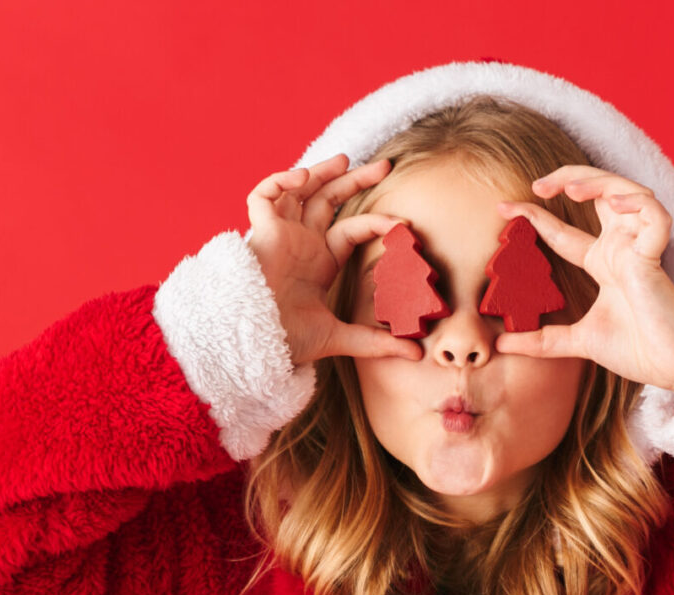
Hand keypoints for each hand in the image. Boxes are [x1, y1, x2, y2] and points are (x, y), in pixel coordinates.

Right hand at [245, 153, 420, 366]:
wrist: (256, 345)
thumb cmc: (290, 341)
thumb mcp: (340, 338)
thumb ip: (376, 343)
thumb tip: (417, 355)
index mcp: (320, 261)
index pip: (351, 229)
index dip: (376, 223)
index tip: (402, 226)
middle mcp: (301, 243)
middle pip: (329, 200)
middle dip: (355, 180)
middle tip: (385, 166)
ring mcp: (280, 235)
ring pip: (299, 190)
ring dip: (320, 172)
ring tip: (345, 160)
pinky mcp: (260, 233)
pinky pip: (262, 196)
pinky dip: (278, 181)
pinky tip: (300, 177)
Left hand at [494, 166, 673, 390]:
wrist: (673, 369)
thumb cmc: (638, 351)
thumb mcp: (577, 342)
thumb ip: (541, 341)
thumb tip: (501, 344)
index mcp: (604, 263)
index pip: (563, 230)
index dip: (535, 216)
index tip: (503, 209)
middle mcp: (621, 248)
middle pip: (598, 193)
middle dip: (568, 178)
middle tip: (536, 186)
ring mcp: (639, 249)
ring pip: (625, 192)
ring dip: (598, 182)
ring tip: (569, 189)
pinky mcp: (656, 257)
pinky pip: (655, 216)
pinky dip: (638, 203)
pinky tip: (615, 204)